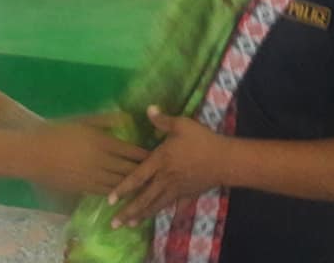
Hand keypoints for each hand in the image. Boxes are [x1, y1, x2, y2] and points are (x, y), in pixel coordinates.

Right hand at [21, 117, 146, 195]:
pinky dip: (118, 193)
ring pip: (119, 183)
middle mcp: (100, 161)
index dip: (144, 154)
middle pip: (128, 169)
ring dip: (134, 185)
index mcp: (101, 142)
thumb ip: (105, 120)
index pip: (130, 150)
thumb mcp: (82, 120)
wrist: (33, 153)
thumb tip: (126, 118)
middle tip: (159, 174)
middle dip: (144, 172)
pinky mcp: (83, 188)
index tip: (158, 155)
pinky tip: (126, 194)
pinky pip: (106, 192)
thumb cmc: (56, 131)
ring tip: (148, 186)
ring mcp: (91, 177)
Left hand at [108, 105, 227, 227]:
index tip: (109, 200)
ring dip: (142, 215)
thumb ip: (163, 120)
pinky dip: (166, 212)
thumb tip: (148, 108)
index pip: (137, 177)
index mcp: (160, 161)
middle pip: (143, 198)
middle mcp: (165, 179)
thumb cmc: (201, 140)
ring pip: (156, 205)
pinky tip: (161, 217)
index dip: (122, 188)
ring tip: (130, 225)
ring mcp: (177, 189)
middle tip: (114, 224)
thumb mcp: (182, 125)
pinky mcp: (188, 194)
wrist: (224, 160)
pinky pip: (175, 206)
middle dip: (128, 212)